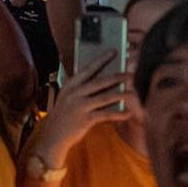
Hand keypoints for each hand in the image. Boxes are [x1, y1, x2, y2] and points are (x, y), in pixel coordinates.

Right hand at [33, 51, 127, 167]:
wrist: (53, 135)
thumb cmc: (64, 115)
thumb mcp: (69, 98)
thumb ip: (83, 89)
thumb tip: (106, 81)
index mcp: (70, 85)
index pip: (88, 69)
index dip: (102, 59)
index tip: (114, 51)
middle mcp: (74, 93)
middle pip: (100, 82)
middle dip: (117, 77)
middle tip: (131, 73)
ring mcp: (79, 106)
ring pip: (105, 97)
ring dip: (121, 94)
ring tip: (133, 92)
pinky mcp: (85, 120)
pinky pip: (106, 114)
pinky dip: (118, 114)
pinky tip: (128, 112)